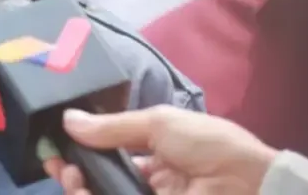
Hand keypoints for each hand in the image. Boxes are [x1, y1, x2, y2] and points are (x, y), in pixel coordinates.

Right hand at [42, 106, 277, 194]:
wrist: (251, 186)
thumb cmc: (209, 145)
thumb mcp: (160, 123)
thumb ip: (112, 127)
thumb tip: (68, 120)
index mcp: (153, 153)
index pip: (108, 152)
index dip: (81, 148)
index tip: (56, 144)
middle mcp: (147, 180)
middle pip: (99, 178)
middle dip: (72, 170)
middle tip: (56, 163)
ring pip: (101, 193)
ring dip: (78, 186)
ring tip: (69, 176)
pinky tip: (79, 188)